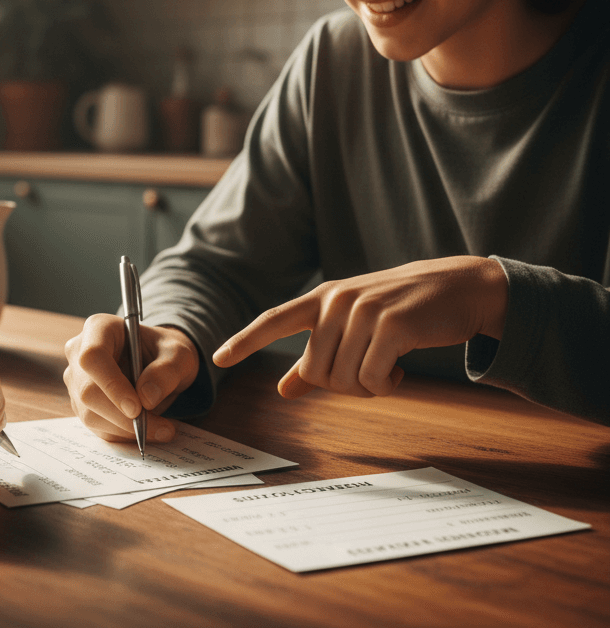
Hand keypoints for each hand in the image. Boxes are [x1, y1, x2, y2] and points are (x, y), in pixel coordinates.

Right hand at [63, 313, 199, 443]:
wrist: (158, 362)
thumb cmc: (165, 351)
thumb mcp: (178, 354)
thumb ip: (167, 371)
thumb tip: (146, 397)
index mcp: (99, 328)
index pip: (93, 357)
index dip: (111, 384)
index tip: (137, 408)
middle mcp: (79, 352)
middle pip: (88, 391)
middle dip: (123, 416)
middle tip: (161, 427)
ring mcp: (77, 381)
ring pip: (90, 414)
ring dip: (126, 429)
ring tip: (161, 429)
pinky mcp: (82, 404)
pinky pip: (96, 427)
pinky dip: (123, 434)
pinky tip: (147, 429)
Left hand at [213, 257, 507, 399]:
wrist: (459, 288)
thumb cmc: (402, 310)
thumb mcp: (355, 325)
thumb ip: (318, 356)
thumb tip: (283, 389)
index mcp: (322, 298)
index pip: (274, 319)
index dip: (245, 340)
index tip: (219, 358)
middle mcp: (336, 300)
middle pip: (316, 371)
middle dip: (341, 386)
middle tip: (369, 373)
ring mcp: (364, 311)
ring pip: (344, 379)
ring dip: (368, 387)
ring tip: (387, 365)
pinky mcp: (392, 326)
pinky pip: (373, 379)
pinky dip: (387, 385)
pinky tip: (401, 368)